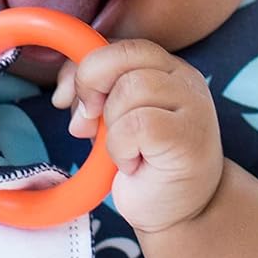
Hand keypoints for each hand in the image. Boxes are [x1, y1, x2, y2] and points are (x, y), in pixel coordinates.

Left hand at [53, 40, 223, 234]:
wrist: (183, 212)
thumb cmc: (146, 163)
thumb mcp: (111, 118)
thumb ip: (92, 92)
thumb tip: (65, 94)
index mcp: (165, 66)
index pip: (118, 44)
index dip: (84, 66)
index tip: (67, 99)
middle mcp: (183, 77)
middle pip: (123, 56)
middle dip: (92, 87)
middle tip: (89, 125)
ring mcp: (192, 104)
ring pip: (129, 89)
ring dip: (112, 127)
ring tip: (125, 150)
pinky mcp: (189, 135)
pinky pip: (137, 125)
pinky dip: (122, 147)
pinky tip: (134, 164)